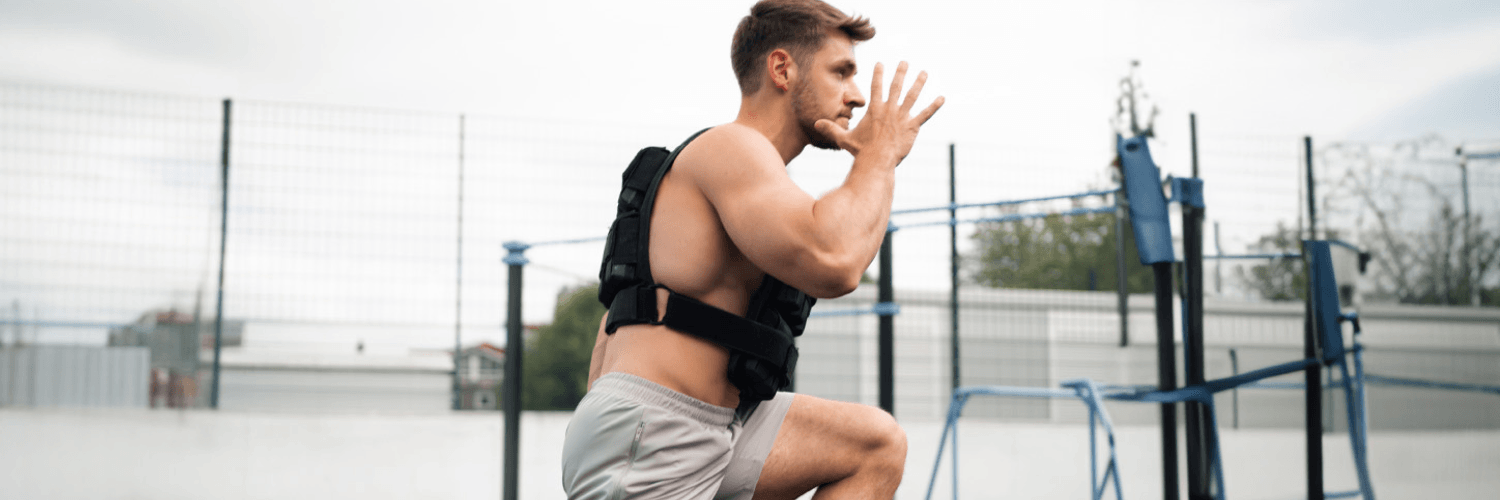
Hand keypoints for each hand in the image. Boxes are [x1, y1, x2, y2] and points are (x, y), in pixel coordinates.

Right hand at [815, 61, 943, 163]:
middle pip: (896, 87)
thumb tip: (816, 125)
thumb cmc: (860, 151)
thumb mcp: (843, 139)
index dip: (878, 74)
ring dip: (919, 83)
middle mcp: (889, 110)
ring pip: (912, 96)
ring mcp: (902, 117)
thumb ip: (831, 129)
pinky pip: (925, 115)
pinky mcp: (912, 127)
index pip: (876, 87)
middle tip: (905, 62)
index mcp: (874, 110)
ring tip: (924, 73)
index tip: (880, 63)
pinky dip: (934, 106)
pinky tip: (942, 98)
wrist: (876, 160)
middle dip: (900, 73)